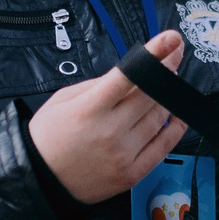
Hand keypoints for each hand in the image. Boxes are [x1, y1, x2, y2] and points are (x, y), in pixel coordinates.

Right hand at [29, 30, 189, 203]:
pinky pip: (163, 147)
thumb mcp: (64, 100)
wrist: (40, 180)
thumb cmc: (48, 136)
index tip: (171, 39)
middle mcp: (110, 131)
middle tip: (174, 56)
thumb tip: (132, 73)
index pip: (129, 75)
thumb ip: (99, 85)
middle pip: (150, 94)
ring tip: (169, 84)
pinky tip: (177, 114)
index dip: (154, 54)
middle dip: (167, 70)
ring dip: (169, 96)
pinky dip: (175, 128)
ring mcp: (123, 154)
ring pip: (159, 118)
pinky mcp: (132, 174)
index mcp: (90, 108)